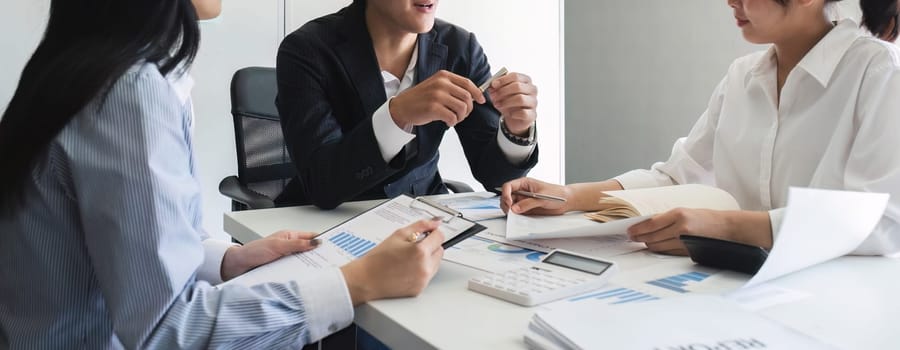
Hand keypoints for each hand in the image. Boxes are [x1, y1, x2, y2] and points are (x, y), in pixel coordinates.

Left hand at [221, 230, 320, 280]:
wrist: (237, 266)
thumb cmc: (253, 251)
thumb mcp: (277, 246)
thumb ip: (297, 244)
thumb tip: (315, 242)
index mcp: (290, 237)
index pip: (311, 237)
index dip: (322, 241)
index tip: (333, 247)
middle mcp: (289, 248)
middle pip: (309, 251)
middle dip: (318, 257)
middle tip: (329, 263)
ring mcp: (286, 260)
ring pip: (303, 263)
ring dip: (308, 268)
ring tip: (318, 273)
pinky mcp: (282, 271)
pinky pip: (295, 273)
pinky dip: (299, 276)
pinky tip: (304, 280)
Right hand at [340, 219, 444, 304]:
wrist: (366, 279)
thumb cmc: (378, 258)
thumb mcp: (398, 235)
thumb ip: (420, 226)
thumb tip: (435, 222)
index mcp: (420, 252)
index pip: (439, 237)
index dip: (433, 232)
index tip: (428, 233)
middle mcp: (424, 267)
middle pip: (440, 251)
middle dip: (430, 246)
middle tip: (413, 246)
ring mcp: (423, 280)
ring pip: (436, 263)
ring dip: (428, 258)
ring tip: (408, 258)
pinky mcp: (420, 289)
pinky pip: (428, 275)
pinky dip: (422, 270)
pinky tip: (407, 268)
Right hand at [389, 70, 485, 128]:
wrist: (402, 106)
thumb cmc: (421, 98)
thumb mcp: (436, 86)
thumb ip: (452, 87)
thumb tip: (473, 96)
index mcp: (443, 76)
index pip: (467, 83)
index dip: (477, 93)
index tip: (481, 100)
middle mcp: (441, 83)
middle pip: (467, 97)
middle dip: (468, 108)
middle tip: (462, 114)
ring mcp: (437, 95)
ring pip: (462, 108)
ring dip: (461, 117)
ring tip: (454, 119)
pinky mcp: (433, 108)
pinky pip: (453, 117)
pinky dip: (453, 122)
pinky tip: (447, 122)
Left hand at [487, 72, 537, 134]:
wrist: (514, 117)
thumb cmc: (508, 101)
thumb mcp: (500, 92)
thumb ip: (496, 87)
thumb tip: (491, 85)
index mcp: (526, 80)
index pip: (515, 76)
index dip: (503, 80)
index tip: (493, 84)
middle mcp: (532, 89)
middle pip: (518, 86)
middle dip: (503, 91)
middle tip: (493, 96)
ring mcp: (534, 102)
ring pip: (520, 99)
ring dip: (506, 102)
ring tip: (498, 105)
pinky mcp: (533, 114)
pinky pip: (523, 113)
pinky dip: (514, 113)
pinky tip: (510, 114)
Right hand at [500, 177, 571, 214]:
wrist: (566, 201)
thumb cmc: (557, 193)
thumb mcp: (541, 197)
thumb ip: (528, 203)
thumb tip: (515, 208)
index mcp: (524, 183)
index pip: (508, 186)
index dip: (506, 194)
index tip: (509, 203)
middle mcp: (522, 191)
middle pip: (507, 196)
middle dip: (506, 204)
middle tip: (509, 211)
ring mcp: (524, 200)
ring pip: (511, 205)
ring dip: (510, 210)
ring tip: (514, 215)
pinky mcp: (527, 209)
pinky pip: (518, 212)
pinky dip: (516, 216)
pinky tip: (519, 218)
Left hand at [627, 208, 772, 255]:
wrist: (727, 228)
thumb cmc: (706, 218)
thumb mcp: (685, 212)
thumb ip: (666, 218)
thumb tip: (646, 225)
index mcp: (678, 214)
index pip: (650, 224)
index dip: (637, 229)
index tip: (629, 231)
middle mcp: (680, 227)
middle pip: (651, 237)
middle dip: (640, 239)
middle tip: (632, 238)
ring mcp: (684, 240)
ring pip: (658, 247)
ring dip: (649, 245)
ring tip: (643, 242)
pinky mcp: (688, 251)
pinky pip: (668, 252)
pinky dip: (660, 250)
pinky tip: (656, 247)